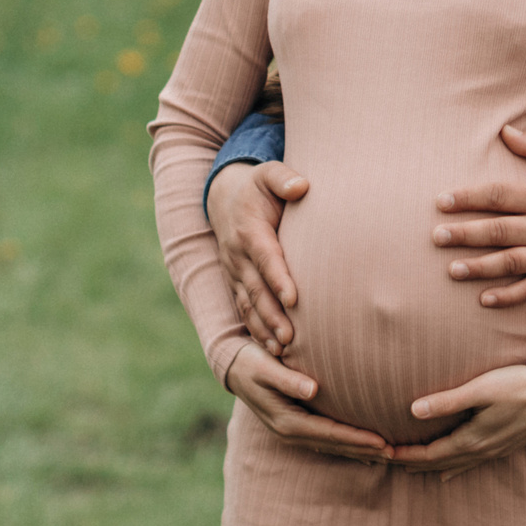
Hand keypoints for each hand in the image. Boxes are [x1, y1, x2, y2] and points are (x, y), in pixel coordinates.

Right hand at [210, 160, 304, 352]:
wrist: (224, 198)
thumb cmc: (257, 186)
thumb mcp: (268, 174)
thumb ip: (283, 178)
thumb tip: (301, 186)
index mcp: (249, 230)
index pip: (266, 257)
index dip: (279, 278)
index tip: (294, 298)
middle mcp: (238, 255)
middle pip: (256, 289)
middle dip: (273, 315)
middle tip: (291, 338)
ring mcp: (234, 272)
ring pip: (249, 305)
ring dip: (264, 328)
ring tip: (282, 352)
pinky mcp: (236, 283)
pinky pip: (245, 309)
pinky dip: (257, 330)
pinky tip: (272, 350)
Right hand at [223, 344, 392, 463]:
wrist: (233, 366)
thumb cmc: (252, 361)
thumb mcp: (266, 368)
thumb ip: (288, 379)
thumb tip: (313, 390)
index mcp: (286, 421)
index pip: (329, 434)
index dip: (356, 439)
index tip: (383, 442)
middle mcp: (290, 431)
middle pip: (335, 445)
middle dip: (365, 450)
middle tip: (397, 454)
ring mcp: (292, 431)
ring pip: (332, 445)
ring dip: (360, 450)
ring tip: (389, 454)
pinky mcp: (296, 424)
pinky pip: (326, 439)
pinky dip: (347, 444)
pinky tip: (365, 447)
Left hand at [388, 365, 525, 477]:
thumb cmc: (519, 386)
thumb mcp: (480, 389)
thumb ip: (447, 401)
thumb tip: (413, 410)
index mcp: (472, 439)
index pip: (431, 454)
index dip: (407, 456)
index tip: (385, 454)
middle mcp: (481, 451)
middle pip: (440, 464)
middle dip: (414, 464)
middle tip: (389, 464)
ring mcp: (494, 451)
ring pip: (456, 466)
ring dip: (432, 468)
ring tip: (412, 470)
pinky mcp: (505, 446)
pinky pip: (471, 464)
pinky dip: (454, 468)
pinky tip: (451, 472)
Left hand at [431, 124, 525, 306]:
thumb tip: (504, 130)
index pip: (498, 195)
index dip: (468, 197)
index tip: (441, 201)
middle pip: (498, 230)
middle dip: (464, 234)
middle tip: (435, 237)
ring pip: (509, 262)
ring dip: (479, 267)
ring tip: (451, 270)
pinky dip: (508, 296)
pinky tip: (484, 299)